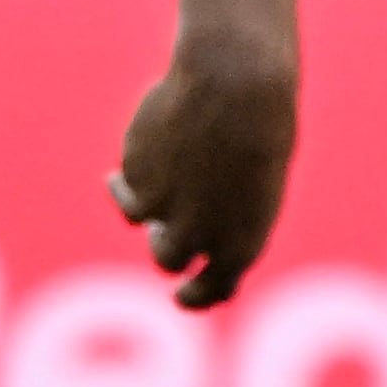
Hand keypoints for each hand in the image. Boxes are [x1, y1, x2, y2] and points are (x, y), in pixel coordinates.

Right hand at [112, 31, 298, 310]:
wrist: (236, 89)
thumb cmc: (262, 130)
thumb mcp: (254, 182)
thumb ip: (223, 213)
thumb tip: (173, 227)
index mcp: (242, 245)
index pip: (211, 291)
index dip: (194, 297)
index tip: (182, 297)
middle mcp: (199, 238)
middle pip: (168, 259)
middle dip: (167, 245)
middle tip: (166, 230)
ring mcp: (163, 213)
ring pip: (142, 222)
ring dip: (147, 207)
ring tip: (154, 183)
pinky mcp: (136, 182)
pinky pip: (125, 189)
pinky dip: (125, 180)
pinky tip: (128, 168)